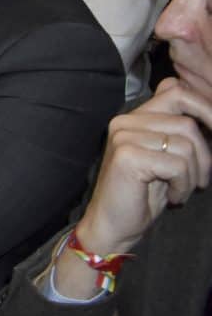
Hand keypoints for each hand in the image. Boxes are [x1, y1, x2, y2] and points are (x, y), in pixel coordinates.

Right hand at [51, 78, 211, 299]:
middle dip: (204, 154)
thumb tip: (208, 110)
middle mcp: (125, 121)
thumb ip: (177, 131)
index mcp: (134, 117)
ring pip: (186, 144)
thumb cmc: (144, 193)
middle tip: (199, 178)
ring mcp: (124, 136)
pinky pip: (177, 164)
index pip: (175, 90)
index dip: (204, 106)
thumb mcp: (166, 156)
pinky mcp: (127, 156)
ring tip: (182, 189)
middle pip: (187, 121)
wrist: (114, 225)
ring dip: (194, 174)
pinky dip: (183, 185)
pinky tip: (172, 197)